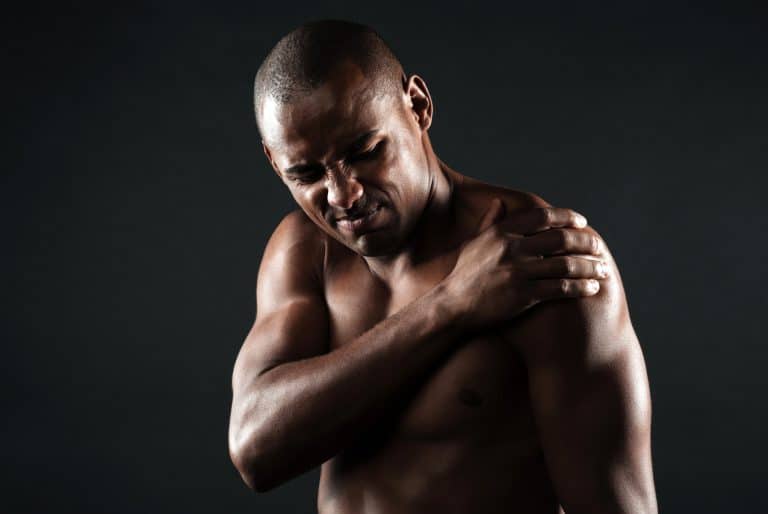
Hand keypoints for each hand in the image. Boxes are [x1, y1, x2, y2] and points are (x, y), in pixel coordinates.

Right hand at [442, 197, 606, 330]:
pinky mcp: (524, 295)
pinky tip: (592, 288)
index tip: (582, 222)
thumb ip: (488, 221)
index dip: (567, 217)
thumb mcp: (473, 243)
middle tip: (599, 247)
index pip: (543, 216)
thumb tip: (499, 201)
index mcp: (502, 232)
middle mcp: (512, 248)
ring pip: (566, 264)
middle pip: (561, 238)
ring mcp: (518, 272)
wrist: (452, 307)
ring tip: (604, 269)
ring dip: (590, 266)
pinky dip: (581, 287)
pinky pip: (561, 288)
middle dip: (586, 242)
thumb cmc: (463, 275)